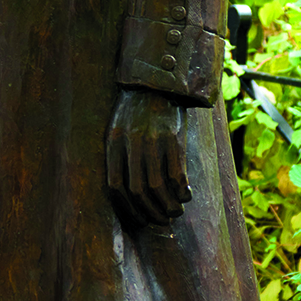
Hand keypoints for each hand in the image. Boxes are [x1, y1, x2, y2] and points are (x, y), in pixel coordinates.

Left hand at [106, 89, 192, 225]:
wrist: (158, 81)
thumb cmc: (136, 111)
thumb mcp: (119, 130)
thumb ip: (120, 157)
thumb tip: (131, 196)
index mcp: (113, 142)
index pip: (115, 186)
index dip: (127, 208)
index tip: (139, 219)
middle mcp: (131, 142)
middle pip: (137, 189)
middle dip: (150, 211)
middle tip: (161, 219)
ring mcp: (152, 139)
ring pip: (157, 185)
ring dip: (168, 205)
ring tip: (175, 212)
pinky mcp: (173, 136)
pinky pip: (177, 172)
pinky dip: (182, 190)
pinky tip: (186, 195)